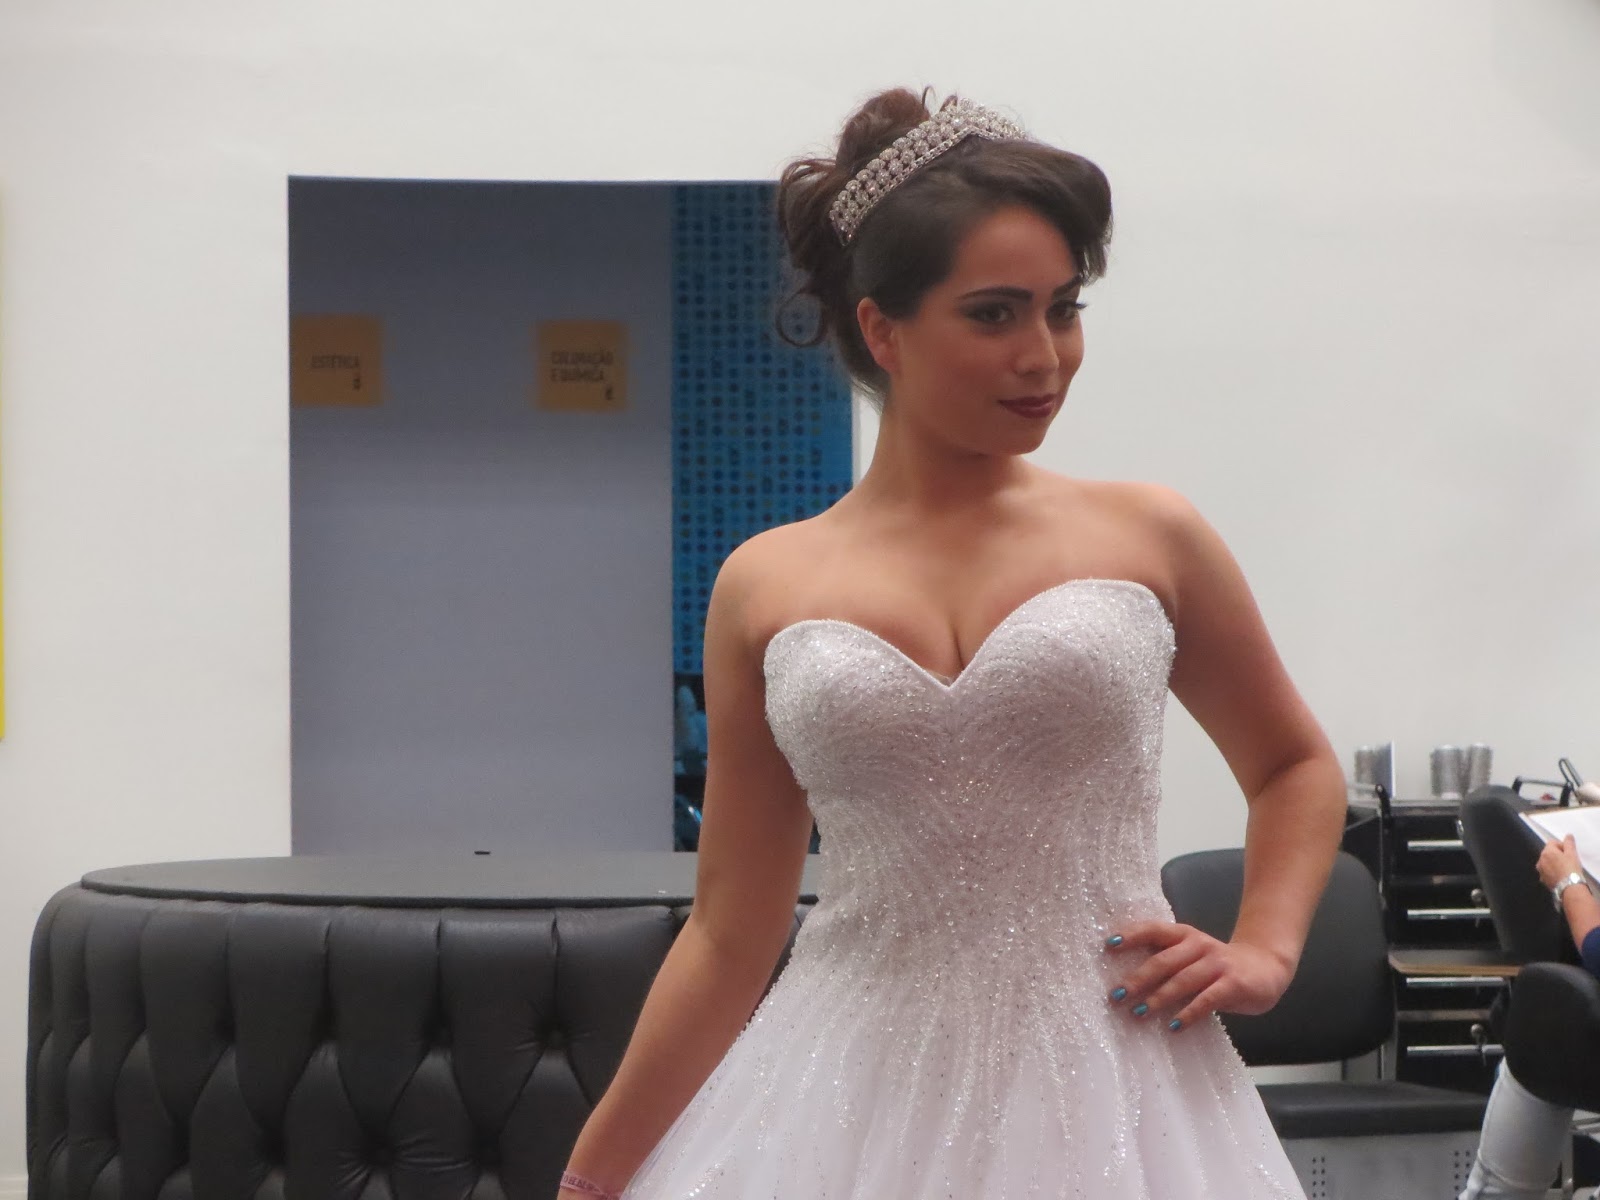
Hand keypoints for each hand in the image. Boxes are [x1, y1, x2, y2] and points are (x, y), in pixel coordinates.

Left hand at [1103, 921, 1293, 1030]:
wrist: (1267, 966)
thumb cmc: (1218, 965)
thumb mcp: (1192, 955)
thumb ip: (1168, 962)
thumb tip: (1127, 982)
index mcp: (1184, 935)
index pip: (1153, 930)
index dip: (1131, 936)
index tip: (1108, 946)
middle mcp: (1198, 946)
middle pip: (1163, 960)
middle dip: (1138, 978)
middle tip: (1116, 995)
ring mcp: (1217, 964)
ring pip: (1182, 980)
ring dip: (1158, 997)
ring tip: (1139, 1013)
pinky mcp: (1232, 984)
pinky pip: (1206, 1000)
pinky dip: (1188, 1013)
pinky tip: (1174, 1026)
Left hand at [1537, 834, 1583, 888]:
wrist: (1569, 887)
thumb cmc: (1570, 870)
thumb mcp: (1572, 854)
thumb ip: (1569, 843)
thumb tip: (1568, 836)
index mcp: (1546, 852)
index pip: (1552, 842)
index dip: (1561, 845)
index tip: (1568, 852)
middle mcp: (1540, 860)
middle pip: (1548, 852)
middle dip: (1557, 854)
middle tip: (1568, 860)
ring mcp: (1540, 870)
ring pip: (1547, 862)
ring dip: (1553, 863)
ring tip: (1564, 869)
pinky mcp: (1543, 879)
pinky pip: (1546, 872)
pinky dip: (1552, 872)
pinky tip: (1560, 876)